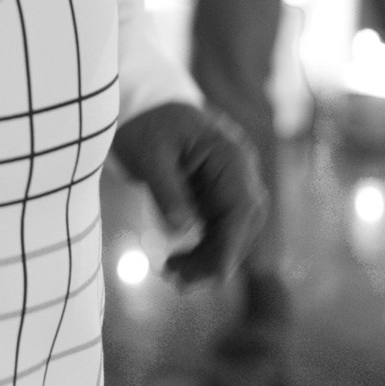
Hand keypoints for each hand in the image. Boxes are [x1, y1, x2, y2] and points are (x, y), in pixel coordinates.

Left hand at [111, 101, 266, 285]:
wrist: (143, 104)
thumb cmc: (145, 124)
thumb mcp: (149, 155)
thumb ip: (166, 191)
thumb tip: (181, 231)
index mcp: (229, 154)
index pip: (240, 207)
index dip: (230, 246)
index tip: (217, 278)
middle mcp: (240, 168)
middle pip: (241, 224)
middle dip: (215, 258)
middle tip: (177, 281)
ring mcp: (232, 181)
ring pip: (232, 231)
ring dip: (208, 257)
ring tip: (172, 274)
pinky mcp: (220, 192)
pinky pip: (219, 226)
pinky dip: (203, 246)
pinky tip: (178, 261)